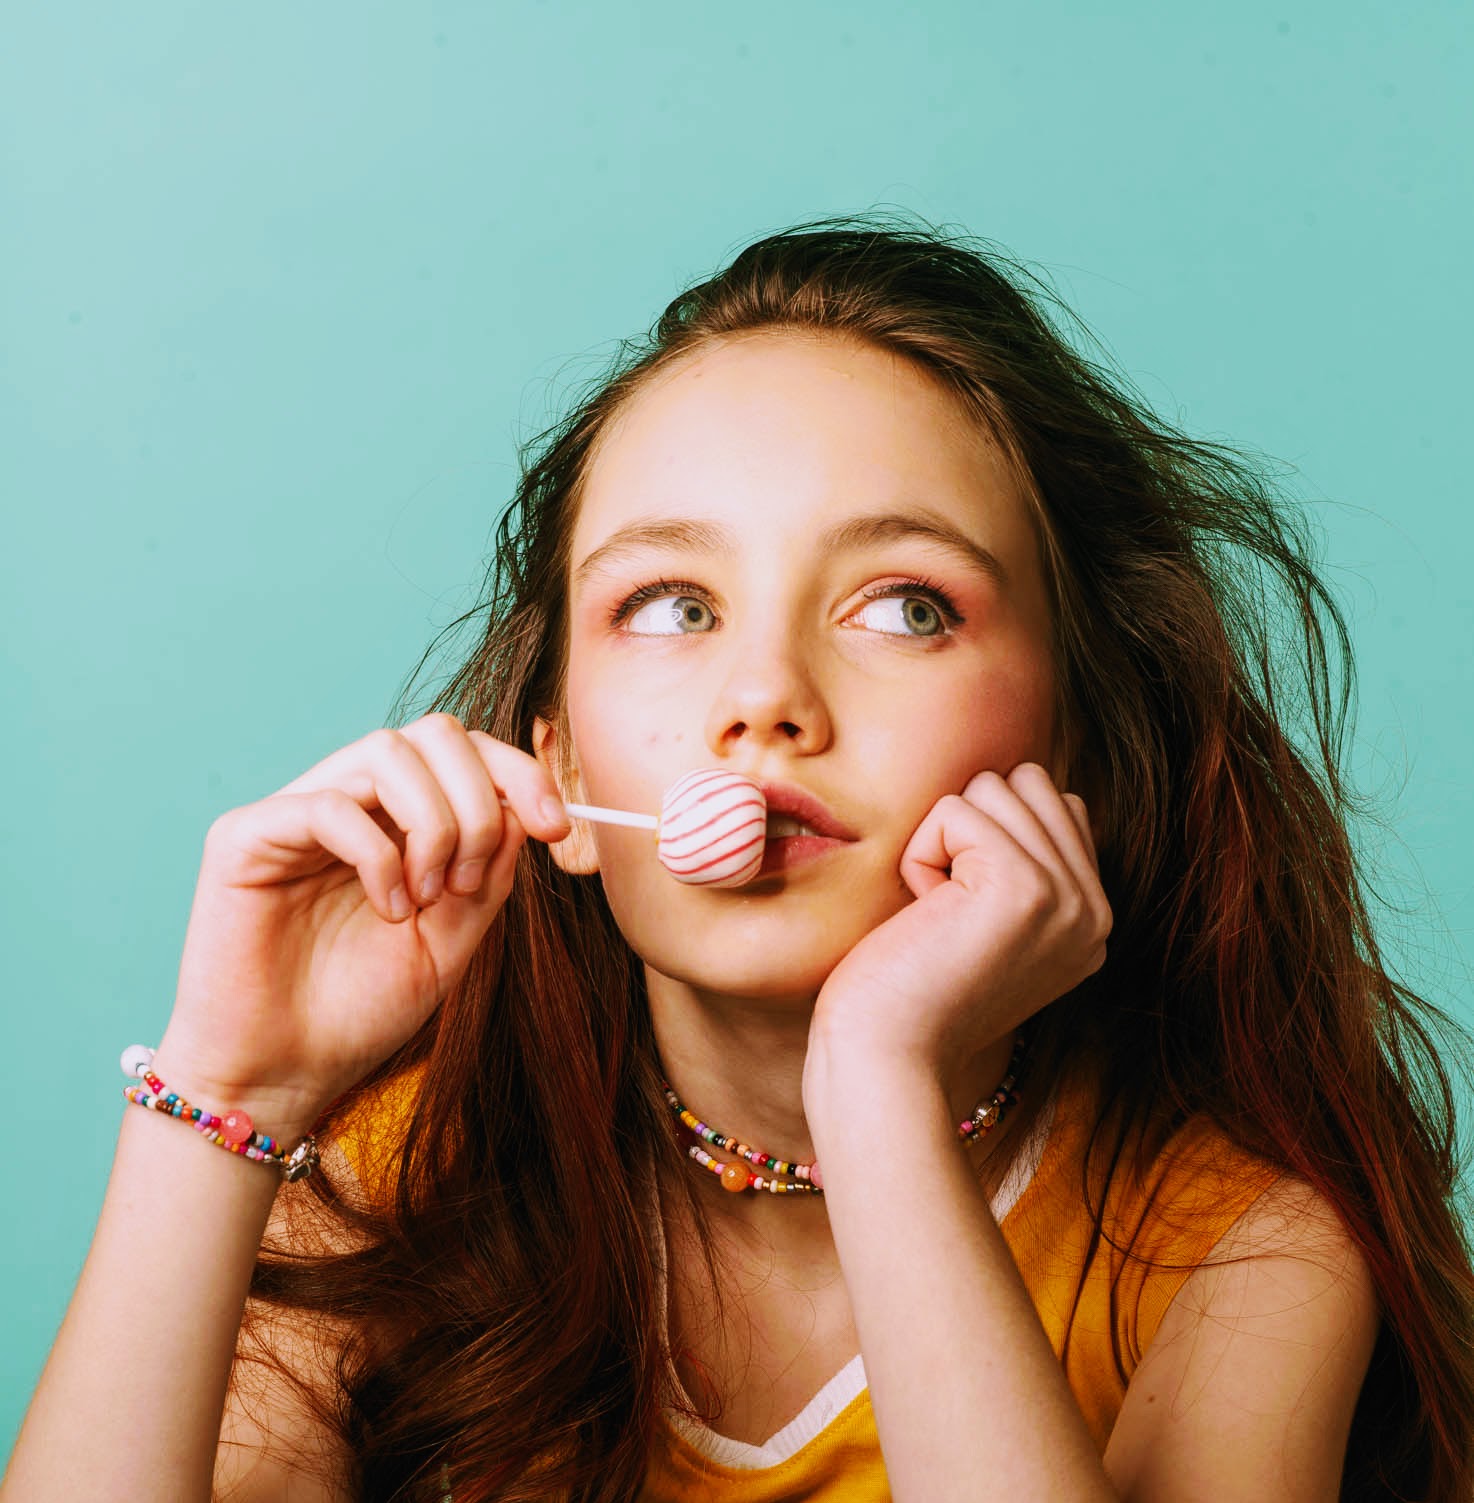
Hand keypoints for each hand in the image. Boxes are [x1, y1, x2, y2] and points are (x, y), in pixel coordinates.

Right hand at [152, 713, 570, 1138]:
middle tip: (471, 881)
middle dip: (479, 800)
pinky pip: (329, 805)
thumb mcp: (454, 937)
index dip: (519, 772)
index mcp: (396, 817)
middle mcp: (348, 799)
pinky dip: (378, 856)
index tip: (558, 827)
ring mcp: (295, 811)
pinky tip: (388, 910)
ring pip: (386, 752)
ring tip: (427, 898)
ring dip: (434, 824)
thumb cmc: (361, 1009)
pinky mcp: (245, 836)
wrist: (284, 1074)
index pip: (464, 750)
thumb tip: (526, 809)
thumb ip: (491, 871)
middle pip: (434, 734)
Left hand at [804, 762, 1109, 1108]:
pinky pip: (955, 809)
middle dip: (967, 825)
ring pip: (993, 787)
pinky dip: (919, 853)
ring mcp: (1067, 897)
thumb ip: (1021, 864)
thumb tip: (1019, 783)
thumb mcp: (987, 926)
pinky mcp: (1024, 885)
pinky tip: (923, 913)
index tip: (964, 912)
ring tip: (936, 913)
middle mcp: (1094, 910)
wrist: (888, 1059)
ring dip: (940, 840)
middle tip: (947, 907)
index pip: (1058, 803)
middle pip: (1029, 782)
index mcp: (1092, 920)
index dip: (988, 834)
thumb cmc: (910, 991)